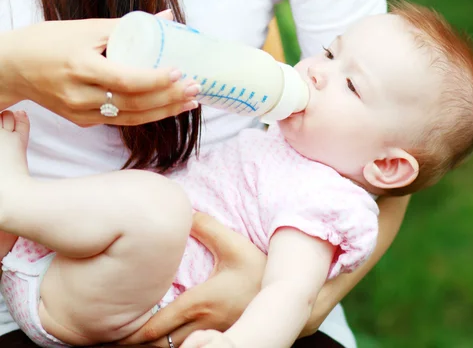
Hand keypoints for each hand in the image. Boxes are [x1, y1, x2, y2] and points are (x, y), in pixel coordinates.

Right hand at [0, 10, 198, 125]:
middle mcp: (79, 94)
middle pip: (133, 102)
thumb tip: (168, 18)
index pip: (124, 79)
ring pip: (131, 118)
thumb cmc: (50, 41)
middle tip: (195, 88)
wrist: (13, 68)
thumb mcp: (86, 28)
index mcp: (79, 66)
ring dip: (164, 111)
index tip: (178, 72)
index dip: (154, 79)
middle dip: (168, 97)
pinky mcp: (84, 122)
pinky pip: (122, 121)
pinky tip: (168, 108)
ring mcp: (81, 112)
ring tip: (190, 102)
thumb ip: (129, 26)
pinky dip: (148, 115)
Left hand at [120, 213, 265, 346]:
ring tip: (138, 340)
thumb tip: (186, 212)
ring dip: (157, 346)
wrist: (286, 292)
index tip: (114, 331)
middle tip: (117, 338)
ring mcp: (214, 333)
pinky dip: (176, 345)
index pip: (157, 326)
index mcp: (200, 303)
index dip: (133, 332)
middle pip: (162, 345)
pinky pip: (192, 347)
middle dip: (138, 343)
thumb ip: (207, 227)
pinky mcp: (223, 335)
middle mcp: (203, 324)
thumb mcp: (233, 244)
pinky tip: (170, 338)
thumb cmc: (258, 269)